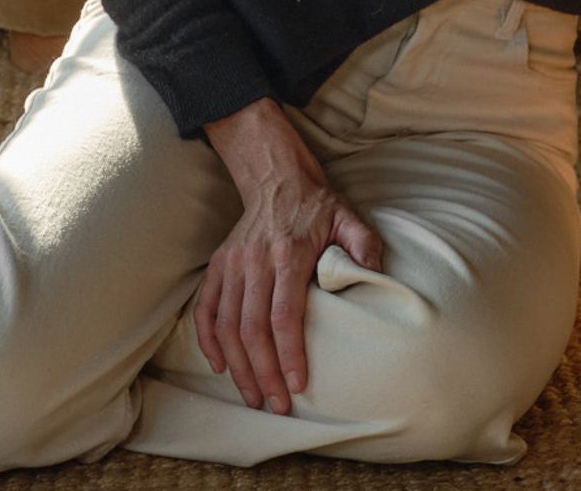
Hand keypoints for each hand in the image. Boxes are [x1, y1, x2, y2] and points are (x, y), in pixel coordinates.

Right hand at [193, 162, 383, 415]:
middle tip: (277, 404)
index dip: (288, 353)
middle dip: (263, 372)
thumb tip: (375, 280)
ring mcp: (232, 261)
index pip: (284, 313)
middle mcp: (255, 259)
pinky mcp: (218, 263)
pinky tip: (221, 366)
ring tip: (253, 396)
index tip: (297, 384)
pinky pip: (205, 308)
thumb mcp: (349, 218)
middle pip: (251, 327)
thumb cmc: (317, 205)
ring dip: (238, 366)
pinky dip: (208, 340)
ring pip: (226, 324)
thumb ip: (364, 247)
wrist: (277, 176)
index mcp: (289, 252)